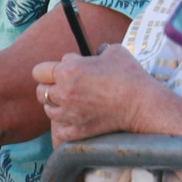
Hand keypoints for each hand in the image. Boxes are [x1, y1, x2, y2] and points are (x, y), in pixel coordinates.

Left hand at [32, 45, 157, 144]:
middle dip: (50, 87)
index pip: (38, 71)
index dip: (49, 70)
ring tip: (71, 103)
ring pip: (48, 110)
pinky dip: (64, 125)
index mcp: (67, 71)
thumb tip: (98, 51)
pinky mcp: (77, 131)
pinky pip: (59, 129)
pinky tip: (74, 119)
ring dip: (56, 106)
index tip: (62, 71)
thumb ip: (98, 51)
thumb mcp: (113, 52)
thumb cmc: (129, 75)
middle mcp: (63, 93)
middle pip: (40, 91)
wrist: (143, 104)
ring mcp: (69, 114)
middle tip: (65, 87)